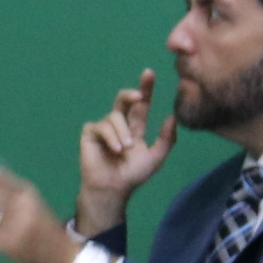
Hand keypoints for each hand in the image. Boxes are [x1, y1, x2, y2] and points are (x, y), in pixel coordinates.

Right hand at [72, 72, 176, 237]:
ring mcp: (104, 127)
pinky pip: (102, 127)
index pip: (141, 104)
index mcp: (135, 127)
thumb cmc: (133, 175)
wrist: (113, 189)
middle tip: (139, 95)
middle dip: (131, 93)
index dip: (146, 89)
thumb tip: (172, 117)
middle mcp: (120, 123)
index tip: (150, 73)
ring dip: (123, 133)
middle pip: (124, 100)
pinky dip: (111, 137)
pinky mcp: (90, 133)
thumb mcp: (156, 157)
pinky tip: (115, 150)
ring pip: (115, 116)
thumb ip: (166, 139)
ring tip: (125, 149)